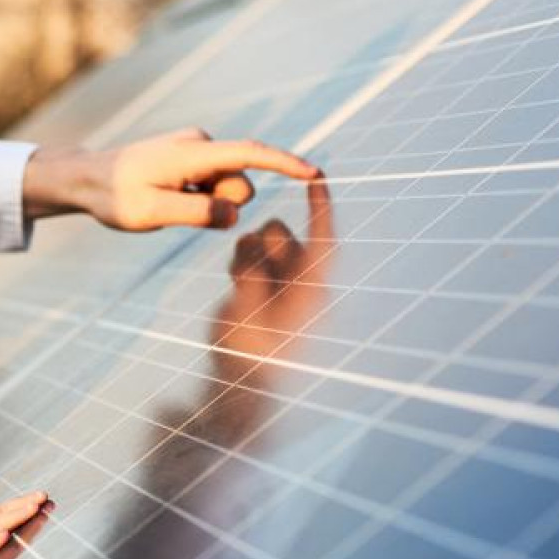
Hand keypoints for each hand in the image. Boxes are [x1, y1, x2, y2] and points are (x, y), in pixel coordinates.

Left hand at [23, 128, 320, 231]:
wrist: (88, 178)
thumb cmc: (115, 196)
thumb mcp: (150, 213)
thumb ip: (195, 213)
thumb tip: (234, 213)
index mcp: (192, 153)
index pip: (249, 155)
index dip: (285, 165)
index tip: (315, 174)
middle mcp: (200, 144)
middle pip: (240, 185)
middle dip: (222, 205)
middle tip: (176, 209)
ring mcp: (197, 150)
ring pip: (227, 189)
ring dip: (208, 204)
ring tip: (167, 202)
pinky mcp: (194, 159)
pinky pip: (214, 187)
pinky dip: (200, 199)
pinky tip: (169, 197)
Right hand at [211, 180, 336, 384]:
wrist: (242, 381)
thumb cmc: (252, 353)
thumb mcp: (249, 314)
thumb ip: (251, 275)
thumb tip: (250, 242)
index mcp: (311, 288)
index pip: (323, 239)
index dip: (322, 207)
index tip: (318, 177)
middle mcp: (300, 280)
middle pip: (281, 234)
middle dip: (261, 242)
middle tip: (243, 274)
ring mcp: (280, 283)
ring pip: (262, 241)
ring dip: (246, 252)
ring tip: (238, 284)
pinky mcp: (262, 287)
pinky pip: (249, 256)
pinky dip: (240, 263)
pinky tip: (236, 287)